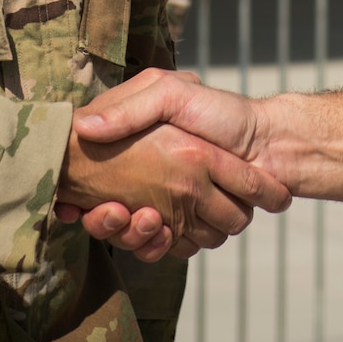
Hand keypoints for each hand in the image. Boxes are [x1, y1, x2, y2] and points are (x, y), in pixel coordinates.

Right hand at [57, 101, 288, 262]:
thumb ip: (132, 109)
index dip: (79, 194)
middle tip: (114, 210)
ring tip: (146, 219)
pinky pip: (165, 248)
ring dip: (134, 235)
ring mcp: (167, 206)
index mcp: (138, 152)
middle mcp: (147, 181)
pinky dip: (161, 246)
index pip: (92, 183)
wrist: (270, 142)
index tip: (72, 204)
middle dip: (108, 221)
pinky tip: (165, 233)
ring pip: (134, 235)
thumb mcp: (171, 93)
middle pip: (109, 214)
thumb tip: (84, 126)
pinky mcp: (188, 228)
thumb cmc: (220, 112)